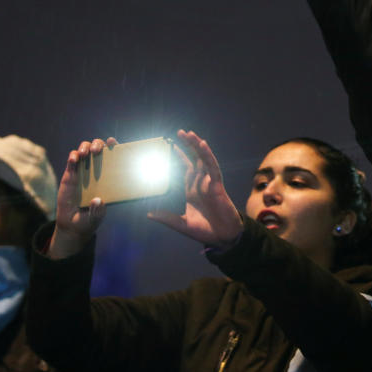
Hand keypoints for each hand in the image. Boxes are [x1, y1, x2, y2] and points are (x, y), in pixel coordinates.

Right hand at [47, 138, 112, 259]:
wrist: (72, 224)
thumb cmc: (90, 219)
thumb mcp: (96, 217)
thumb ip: (97, 211)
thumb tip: (97, 201)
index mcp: (109, 177)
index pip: (114, 157)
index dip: (115, 147)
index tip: (114, 142)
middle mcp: (97, 170)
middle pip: (99, 148)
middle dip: (98, 145)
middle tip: (97, 151)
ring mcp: (83, 171)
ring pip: (85, 150)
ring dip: (84, 147)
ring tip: (84, 154)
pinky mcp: (70, 174)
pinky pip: (72, 161)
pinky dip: (73, 157)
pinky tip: (73, 160)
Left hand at [147, 129, 243, 248]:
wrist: (222, 238)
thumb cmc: (205, 230)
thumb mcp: (181, 224)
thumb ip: (167, 218)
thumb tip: (148, 214)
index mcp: (192, 190)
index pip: (185, 169)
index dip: (179, 157)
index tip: (170, 146)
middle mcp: (201, 183)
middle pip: (194, 159)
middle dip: (187, 146)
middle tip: (179, 132)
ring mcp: (209, 183)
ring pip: (203, 159)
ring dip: (196, 146)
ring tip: (189, 133)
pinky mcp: (217, 185)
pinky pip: (212, 167)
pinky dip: (207, 155)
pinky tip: (202, 145)